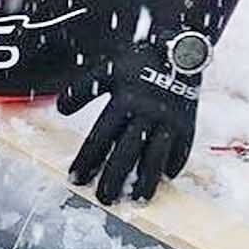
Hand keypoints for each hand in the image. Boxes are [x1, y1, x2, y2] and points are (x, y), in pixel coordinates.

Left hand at [56, 35, 202, 203]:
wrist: (179, 48)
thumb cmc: (138, 62)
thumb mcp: (106, 70)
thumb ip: (81, 90)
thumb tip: (60, 111)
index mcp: (124, 101)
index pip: (101, 138)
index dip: (87, 160)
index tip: (75, 178)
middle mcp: (147, 114)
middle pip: (127, 153)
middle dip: (114, 178)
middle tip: (103, 199)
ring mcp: (170, 120)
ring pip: (156, 156)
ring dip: (146, 180)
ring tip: (137, 200)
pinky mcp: (188, 123)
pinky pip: (182, 149)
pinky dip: (174, 164)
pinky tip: (165, 179)